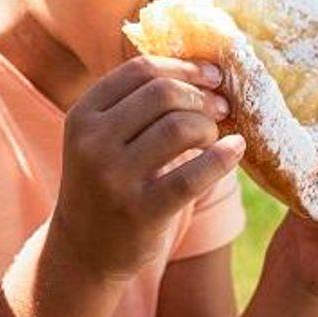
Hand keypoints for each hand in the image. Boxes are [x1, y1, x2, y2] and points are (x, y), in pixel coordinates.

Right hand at [53, 57, 245, 283]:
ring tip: (215, 137)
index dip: (184, 66)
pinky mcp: (140, 211)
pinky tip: (235, 150)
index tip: (211, 76)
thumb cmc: (107, 182)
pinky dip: (222, 158)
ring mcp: (114, 178)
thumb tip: (207, 71)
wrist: (83, 250)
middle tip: (221, 108)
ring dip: (209, 126)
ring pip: (179, 128)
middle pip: (162, 93)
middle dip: (200, 96)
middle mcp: (92, 142)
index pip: (140, 70)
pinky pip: (192, 175)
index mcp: (83, 114)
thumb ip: (137, 104)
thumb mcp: (103, 138)